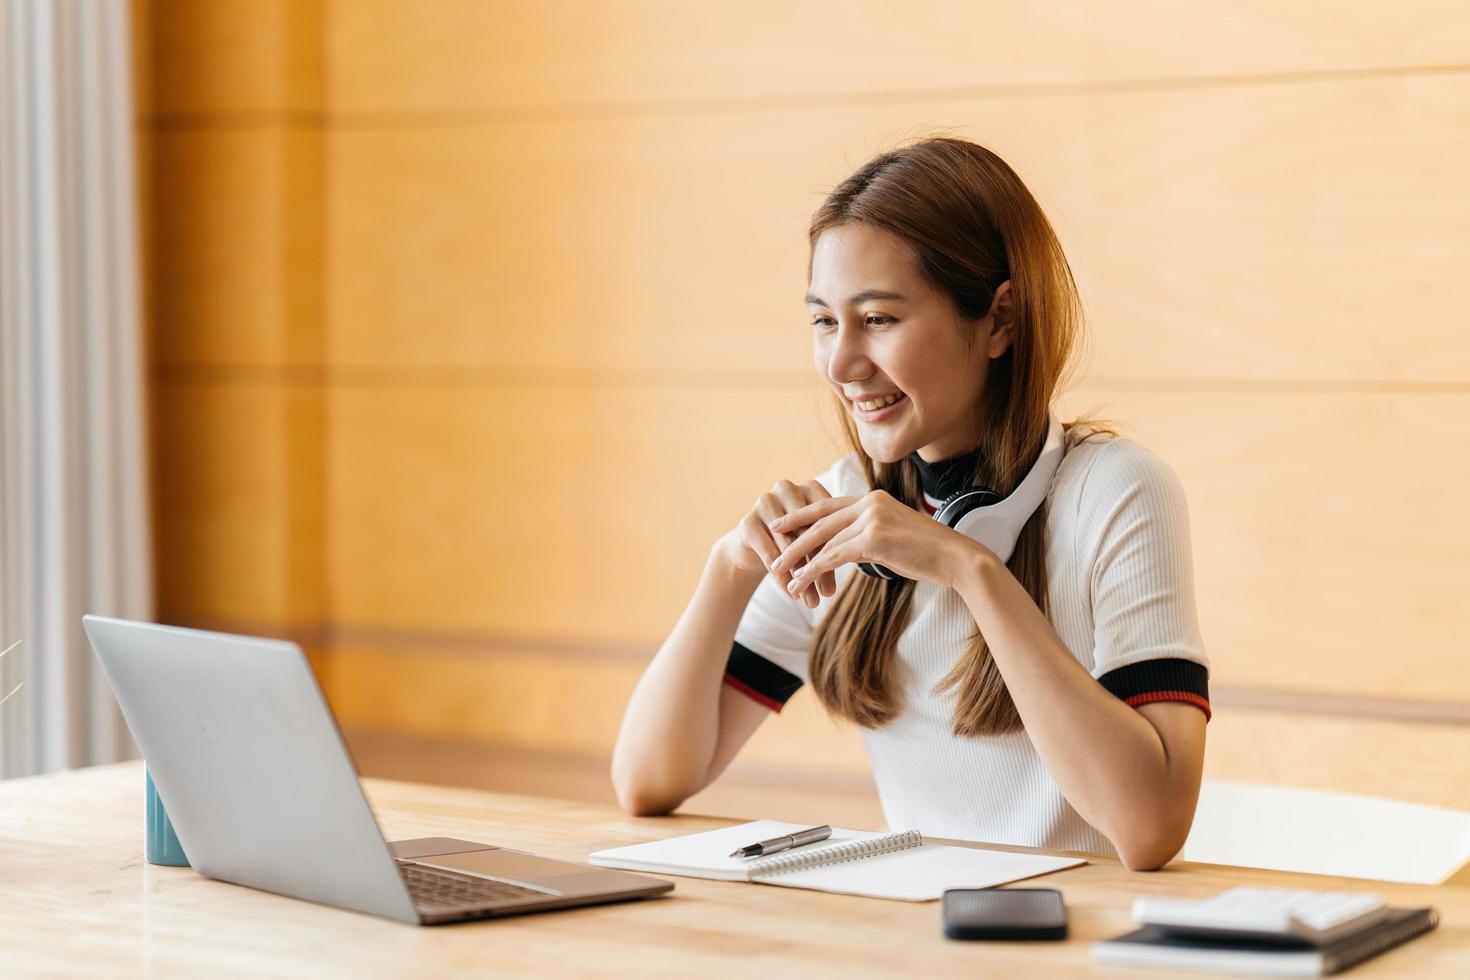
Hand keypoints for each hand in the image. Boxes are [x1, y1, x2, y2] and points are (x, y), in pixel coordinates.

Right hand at [717, 478, 839, 607]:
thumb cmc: (796, 541)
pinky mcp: (747, 521)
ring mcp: (764, 502)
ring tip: (811, 600)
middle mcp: (786, 489)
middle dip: (818, 564)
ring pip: (787, 543)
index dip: (837, 545)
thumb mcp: (816, 543)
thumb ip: (830, 554)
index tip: (846, 572)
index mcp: (811, 487)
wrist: (754, 544)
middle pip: (807, 530)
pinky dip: (780, 576)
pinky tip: (790, 594)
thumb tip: (831, 591)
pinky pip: (768, 552)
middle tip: (828, 593)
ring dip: (799, 575)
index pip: (827, 517)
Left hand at [768, 490, 983, 594]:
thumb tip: (847, 550)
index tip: (781, 523)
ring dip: (798, 560)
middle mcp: (869, 503)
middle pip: (819, 521)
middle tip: (771, 551)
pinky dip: (813, 571)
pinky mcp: (873, 540)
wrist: (956, 557)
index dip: (802, 515)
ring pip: (823, 541)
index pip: (828, 505)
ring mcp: (871, 519)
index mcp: (873, 498)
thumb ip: (867, 536)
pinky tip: (800, 583)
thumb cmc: (928, 552)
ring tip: (781, 575)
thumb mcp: (893, 537)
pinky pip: (833, 557)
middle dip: (792, 538)